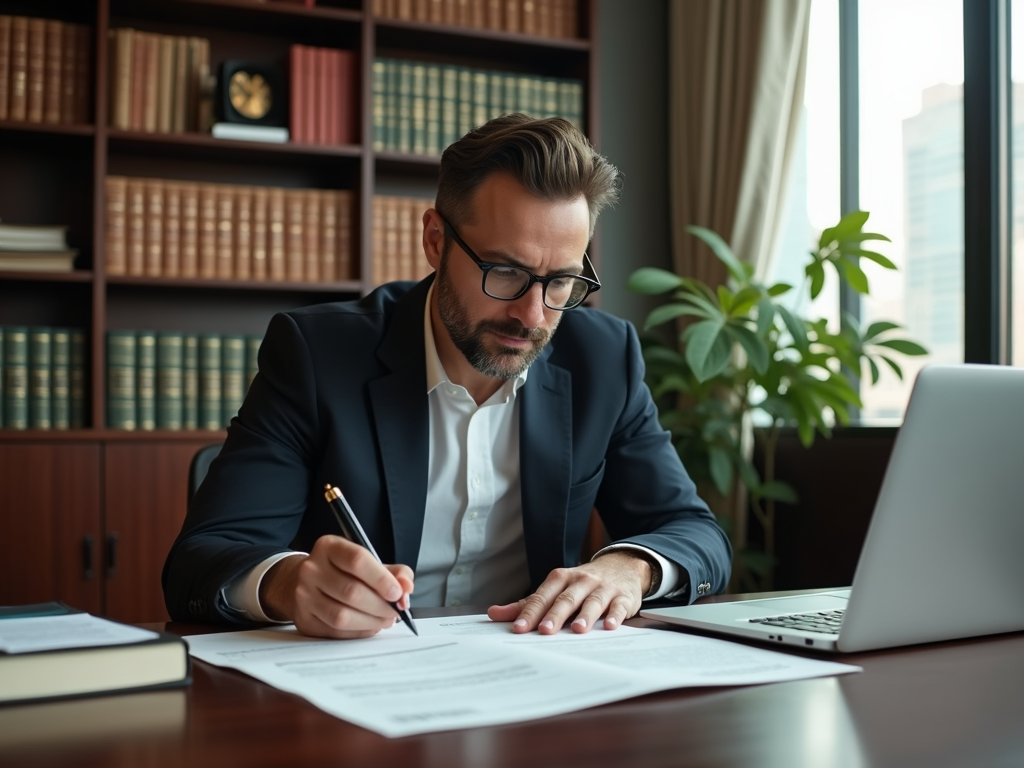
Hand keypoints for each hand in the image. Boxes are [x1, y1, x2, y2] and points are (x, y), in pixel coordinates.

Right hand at [259, 535, 413, 638]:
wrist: (302, 582)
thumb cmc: (342, 571)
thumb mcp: (368, 562)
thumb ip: (393, 572)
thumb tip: (406, 588)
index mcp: (329, 547)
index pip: (357, 560)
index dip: (381, 579)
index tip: (398, 593)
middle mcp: (312, 569)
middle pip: (351, 591)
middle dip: (380, 606)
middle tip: (395, 611)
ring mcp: (304, 595)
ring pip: (342, 616)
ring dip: (371, 622)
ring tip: (385, 620)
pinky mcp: (304, 619)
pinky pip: (336, 631)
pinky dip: (358, 632)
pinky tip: (368, 626)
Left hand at [486, 551, 649, 634]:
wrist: (622, 566)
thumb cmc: (581, 584)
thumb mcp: (555, 589)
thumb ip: (527, 604)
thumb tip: (494, 614)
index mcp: (560, 579)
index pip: (542, 596)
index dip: (530, 612)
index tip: (519, 628)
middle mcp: (581, 581)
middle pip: (566, 599)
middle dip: (555, 615)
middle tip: (544, 631)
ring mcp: (603, 588)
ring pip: (592, 601)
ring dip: (585, 615)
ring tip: (577, 629)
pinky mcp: (623, 597)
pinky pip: (619, 606)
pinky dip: (615, 615)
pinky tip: (610, 626)